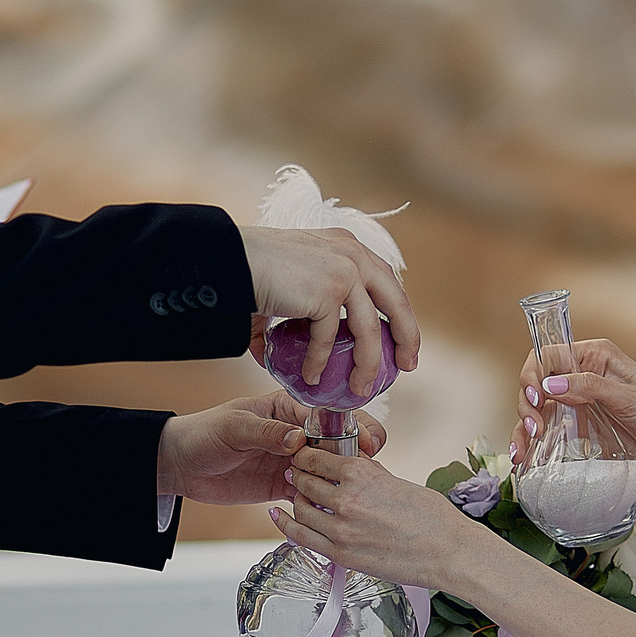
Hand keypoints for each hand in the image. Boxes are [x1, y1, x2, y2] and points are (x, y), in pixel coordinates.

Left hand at [158, 392, 386, 505]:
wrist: (182, 465)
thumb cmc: (204, 434)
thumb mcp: (233, 428)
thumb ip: (266, 432)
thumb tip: (297, 438)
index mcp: (286, 409)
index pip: (326, 416)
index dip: (349, 429)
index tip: (365, 444)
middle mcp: (295, 433)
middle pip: (335, 443)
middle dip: (354, 455)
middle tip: (367, 470)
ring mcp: (292, 461)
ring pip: (327, 470)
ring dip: (339, 482)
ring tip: (352, 493)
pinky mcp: (284, 486)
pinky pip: (310, 495)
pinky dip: (319, 502)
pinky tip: (329, 511)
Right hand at [237, 225, 419, 400]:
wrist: (228, 258)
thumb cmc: (248, 269)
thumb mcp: (287, 284)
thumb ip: (294, 316)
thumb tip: (275, 355)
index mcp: (348, 247)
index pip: (386, 283)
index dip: (398, 313)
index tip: (400, 341)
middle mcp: (353, 253)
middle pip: (396, 302)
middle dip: (406, 338)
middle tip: (406, 366)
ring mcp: (344, 270)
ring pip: (369, 329)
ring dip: (368, 364)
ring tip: (360, 389)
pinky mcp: (328, 289)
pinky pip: (329, 338)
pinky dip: (319, 362)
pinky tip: (310, 377)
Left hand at [274, 445, 480, 591]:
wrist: (447, 552)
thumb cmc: (432, 516)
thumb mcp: (396, 482)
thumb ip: (368, 475)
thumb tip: (351, 468)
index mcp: (361, 474)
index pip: (317, 458)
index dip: (305, 455)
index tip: (302, 455)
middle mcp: (345, 499)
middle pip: (305, 482)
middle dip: (298, 475)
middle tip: (295, 473)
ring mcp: (340, 529)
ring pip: (301, 509)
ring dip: (296, 499)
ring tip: (296, 495)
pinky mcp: (340, 555)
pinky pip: (301, 537)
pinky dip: (286, 525)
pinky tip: (279, 516)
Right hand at [515, 338, 635, 468]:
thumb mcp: (629, 396)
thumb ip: (590, 387)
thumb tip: (551, 383)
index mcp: (595, 355)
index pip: (549, 355)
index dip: (534, 374)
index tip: (536, 397)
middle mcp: (582, 375)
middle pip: (537, 383)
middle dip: (528, 404)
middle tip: (535, 427)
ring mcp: (580, 401)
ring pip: (538, 408)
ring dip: (524, 427)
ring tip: (523, 449)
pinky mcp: (582, 425)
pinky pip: (550, 430)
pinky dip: (534, 442)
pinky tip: (525, 456)